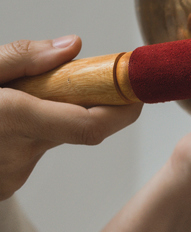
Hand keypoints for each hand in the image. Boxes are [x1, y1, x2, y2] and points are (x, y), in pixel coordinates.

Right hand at [0, 37, 142, 198]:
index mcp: (9, 118)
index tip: (137, 91)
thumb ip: (21, 58)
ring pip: (53, 138)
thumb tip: (73, 46)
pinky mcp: (7, 185)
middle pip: (78, 129)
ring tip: (16, 98)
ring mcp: (11, 174)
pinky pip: (32, 151)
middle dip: (89, 103)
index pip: (89, 125)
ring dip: (51, 115)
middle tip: (88, 77)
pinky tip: (2, 122)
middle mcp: (16, 151)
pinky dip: (29, 131)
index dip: (123, 111)